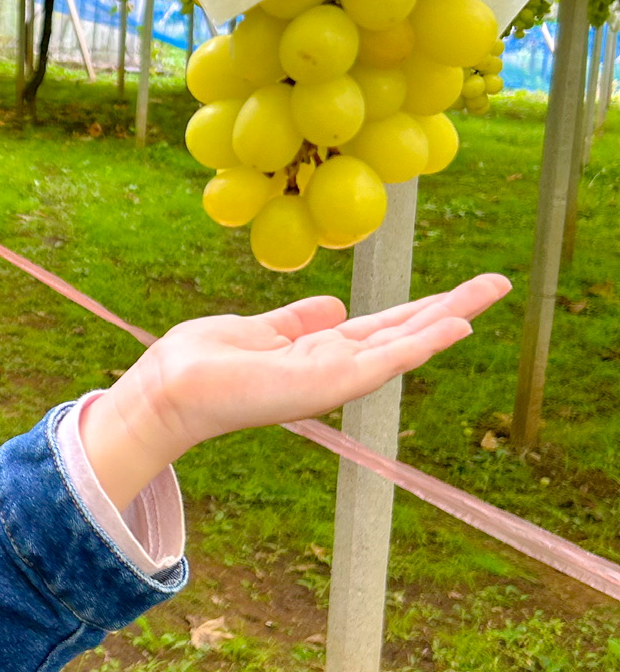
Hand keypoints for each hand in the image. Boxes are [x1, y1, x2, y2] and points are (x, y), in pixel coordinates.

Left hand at [80, 272, 510, 510]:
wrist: (172, 388)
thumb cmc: (203, 362)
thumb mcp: (261, 330)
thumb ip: (300, 321)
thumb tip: (335, 307)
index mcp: (318, 351)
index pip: (381, 327)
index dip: (420, 310)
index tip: (457, 295)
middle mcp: (333, 367)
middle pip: (403, 332)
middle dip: (450, 308)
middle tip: (498, 283)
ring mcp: (334, 378)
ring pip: (404, 343)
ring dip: (448, 317)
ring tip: (490, 292)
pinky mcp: (327, 384)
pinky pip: (385, 360)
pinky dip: (421, 342)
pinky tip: (454, 324)